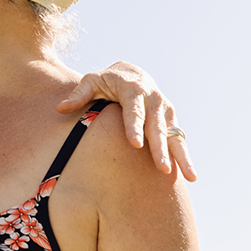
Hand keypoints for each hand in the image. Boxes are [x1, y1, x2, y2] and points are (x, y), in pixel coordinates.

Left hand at [57, 61, 194, 180]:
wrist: (132, 73)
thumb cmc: (106, 81)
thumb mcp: (92, 81)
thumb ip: (79, 94)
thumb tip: (61, 108)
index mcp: (134, 89)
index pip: (134, 110)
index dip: (134, 127)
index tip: (135, 144)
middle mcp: (154, 99)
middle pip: (156, 126)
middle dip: (160, 148)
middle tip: (162, 169)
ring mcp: (165, 110)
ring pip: (174, 135)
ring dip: (181, 156)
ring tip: (189, 177)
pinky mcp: (171, 119)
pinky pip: (179, 139)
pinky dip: (184, 156)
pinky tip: (189, 175)